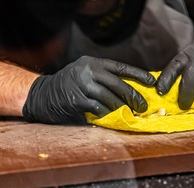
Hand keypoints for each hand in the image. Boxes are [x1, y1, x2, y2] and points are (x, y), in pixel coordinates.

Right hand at [23, 56, 154, 123]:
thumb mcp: (83, 74)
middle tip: (143, 106)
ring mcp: (82, 85)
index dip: (138, 75)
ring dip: (122, 108)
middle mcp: (88, 71)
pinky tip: (112, 117)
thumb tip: (128, 91)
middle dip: (134, 96)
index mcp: (92, 63)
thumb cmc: (67, 86)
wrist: (41, 95)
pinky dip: (107, 114)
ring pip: (110, 98)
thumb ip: (102, 79)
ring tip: (130, 114)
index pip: (121, 67)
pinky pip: (98, 108)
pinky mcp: (77, 100)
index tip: (152, 82)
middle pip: (118, 84)